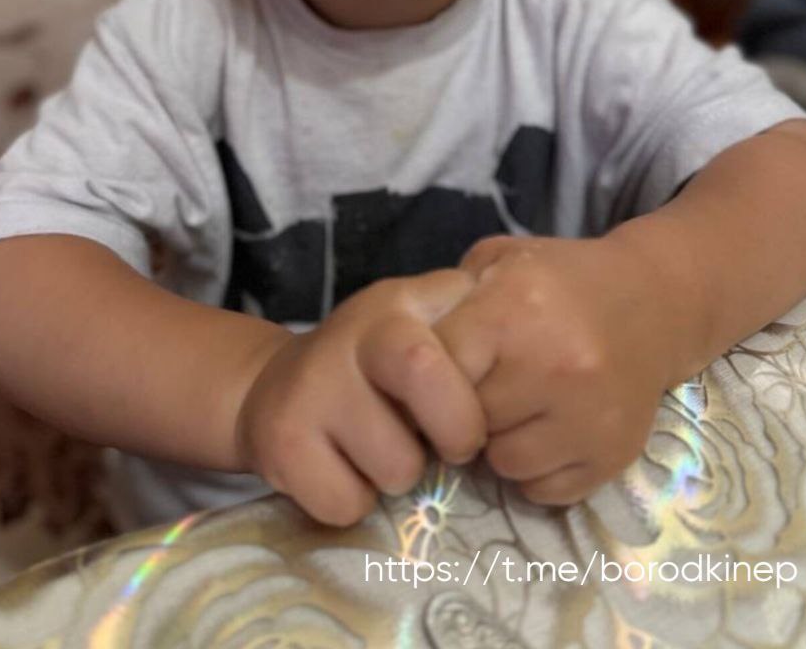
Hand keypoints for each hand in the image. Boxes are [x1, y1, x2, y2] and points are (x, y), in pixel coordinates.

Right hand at [234, 270, 486, 525]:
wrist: (276, 387)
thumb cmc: (377, 369)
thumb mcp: (426, 325)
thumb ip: (476, 325)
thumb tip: (530, 352)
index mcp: (402, 302)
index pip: (468, 330)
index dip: (485, 389)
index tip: (479, 413)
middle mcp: (354, 330)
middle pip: (426, 373)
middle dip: (456, 431)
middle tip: (445, 444)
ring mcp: (312, 382)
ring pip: (396, 467)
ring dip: (401, 477)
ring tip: (382, 449)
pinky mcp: (282, 439)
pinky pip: (347, 504)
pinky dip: (354, 502)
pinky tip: (344, 468)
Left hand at [434, 233, 671, 505]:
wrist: (655, 301)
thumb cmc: (560, 281)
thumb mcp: (498, 261)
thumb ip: (447, 298)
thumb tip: (399, 354)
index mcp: (515, 309)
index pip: (435, 368)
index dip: (428, 376)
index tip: (440, 371)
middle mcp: (554, 365)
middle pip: (465, 423)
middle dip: (466, 410)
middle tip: (487, 384)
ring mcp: (588, 416)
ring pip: (502, 464)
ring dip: (501, 442)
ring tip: (523, 404)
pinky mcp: (612, 456)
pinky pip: (543, 489)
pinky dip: (539, 467)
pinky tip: (551, 426)